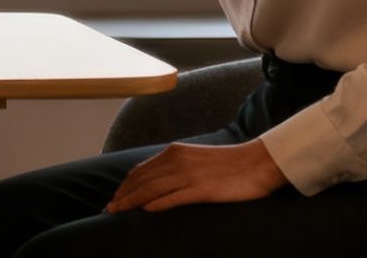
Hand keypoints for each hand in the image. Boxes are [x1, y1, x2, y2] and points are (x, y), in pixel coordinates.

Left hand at [104, 140, 287, 214]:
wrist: (258, 163)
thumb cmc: (229, 164)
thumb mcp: (195, 159)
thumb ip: (176, 166)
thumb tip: (156, 180)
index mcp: (174, 152)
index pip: (140, 170)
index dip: (125, 185)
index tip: (115, 197)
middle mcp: (177, 161)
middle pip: (141, 180)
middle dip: (122, 195)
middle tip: (108, 209)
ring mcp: (189, 175)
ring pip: (151, 189)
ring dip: (131, 201)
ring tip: (117, 212)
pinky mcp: (201, 189)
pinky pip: (173, 198)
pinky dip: (156, 204)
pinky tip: (144, 211)